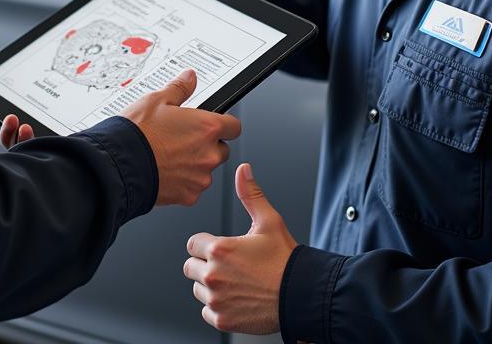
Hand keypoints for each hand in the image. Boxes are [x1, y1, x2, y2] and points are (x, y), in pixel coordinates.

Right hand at [122, 69, 239, 206]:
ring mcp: (200, 177)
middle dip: (207, 145)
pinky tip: (165, 171)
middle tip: (184, 139)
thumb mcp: (157, 100)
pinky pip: (193, 187)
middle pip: (221, 149)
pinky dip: (183, 182)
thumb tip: (190, 78)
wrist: (119, 167)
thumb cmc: (138, 134)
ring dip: (195, 164)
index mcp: (207, 127)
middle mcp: (209, 154)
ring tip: (170, 155)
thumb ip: (180, 88)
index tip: (215, 123)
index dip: (224, 124)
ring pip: (206, 170)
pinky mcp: (189, 196)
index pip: (234, 126)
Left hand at [183, 163, 297, 333]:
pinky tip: (236, 298)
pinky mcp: (222, 320)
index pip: (192, 244)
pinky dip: (217, 306)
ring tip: (234, 281)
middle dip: (205, 264)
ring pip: (198, 289)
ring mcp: (216, 300)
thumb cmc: (285, 259)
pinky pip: (206, 311)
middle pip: (190, 267)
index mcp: (219, 249)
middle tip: (228, 265)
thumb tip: (243, 170)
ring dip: (210, 285)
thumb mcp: (269, 221)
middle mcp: (213, 275)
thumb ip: (250, 194)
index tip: (221, 248)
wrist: (301, 295)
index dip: (206, 244)